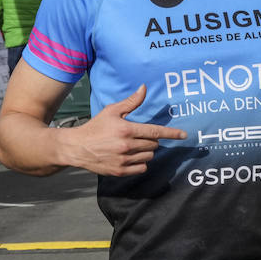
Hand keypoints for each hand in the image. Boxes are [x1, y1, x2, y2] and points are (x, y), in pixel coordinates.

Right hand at [59, 84, 184, 176]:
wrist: (77, 147)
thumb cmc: (96, 127)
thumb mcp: (112, 111)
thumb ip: (131, 102)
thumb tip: (144, 88)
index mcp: (126, 130)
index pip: (155, 132)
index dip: (171, 133)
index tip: (184, 135)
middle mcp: (126, 146)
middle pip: (153, 145)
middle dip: (150, 140)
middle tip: (137, 136)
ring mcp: (123, 160)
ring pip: (149, 156)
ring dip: (146, 151)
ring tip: (132, 146)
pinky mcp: (120, 171)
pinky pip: (142, 167)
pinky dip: (140, 162)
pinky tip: (131, 156)